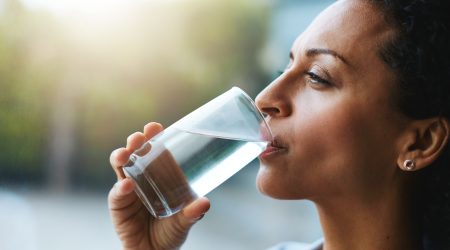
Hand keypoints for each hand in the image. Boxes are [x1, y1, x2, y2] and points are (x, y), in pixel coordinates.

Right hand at [108, 122, 209, 249]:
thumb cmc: (171, 232)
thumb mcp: (185, 221)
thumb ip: (193, 213)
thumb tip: (205, 203)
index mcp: (160, 175)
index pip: (155, 150)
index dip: (154, 137)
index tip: (154, 126)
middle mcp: (142, 178)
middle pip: (135, 153)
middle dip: (135, 142)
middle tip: (138, 138)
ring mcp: (128, 190)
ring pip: (120, 168)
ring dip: (121, 158)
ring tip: (125, 155)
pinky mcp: (118, 205)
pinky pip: (117, 195)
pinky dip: (120, 189)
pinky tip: (126, 186)